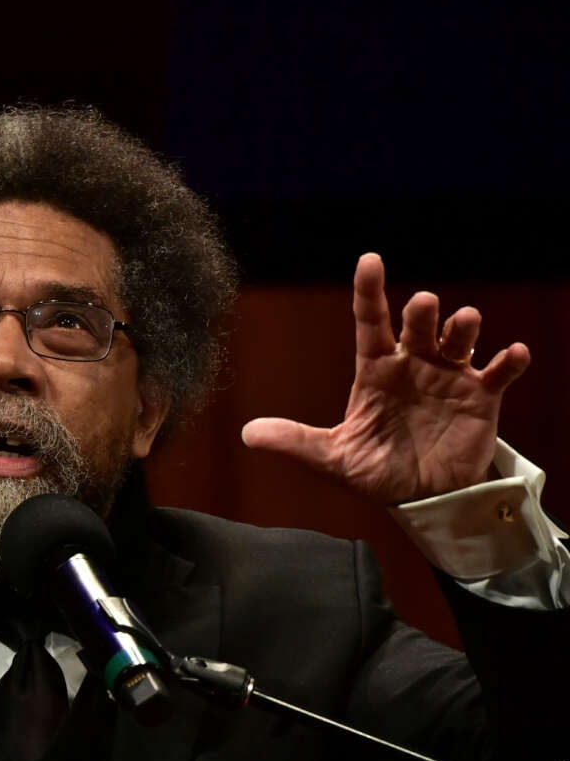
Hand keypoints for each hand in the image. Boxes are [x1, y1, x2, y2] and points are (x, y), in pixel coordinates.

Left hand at [241, 253, 530, 504]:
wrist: (421, 500)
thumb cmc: (376, 471)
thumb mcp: (333, 459)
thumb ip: (296, 442)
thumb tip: (248, 434)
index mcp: (375, 370)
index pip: (370, 321)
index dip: (369, 290)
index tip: (370, 260)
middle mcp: (413, 364)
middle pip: (418, 323)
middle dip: (423, 310)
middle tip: (424, 305)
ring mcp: (448, 377)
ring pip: (458, 337)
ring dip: (462, 326)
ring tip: (463, 324)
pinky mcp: (480, 398)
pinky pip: (498, 373)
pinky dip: (508, 361)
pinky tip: (513, 354)